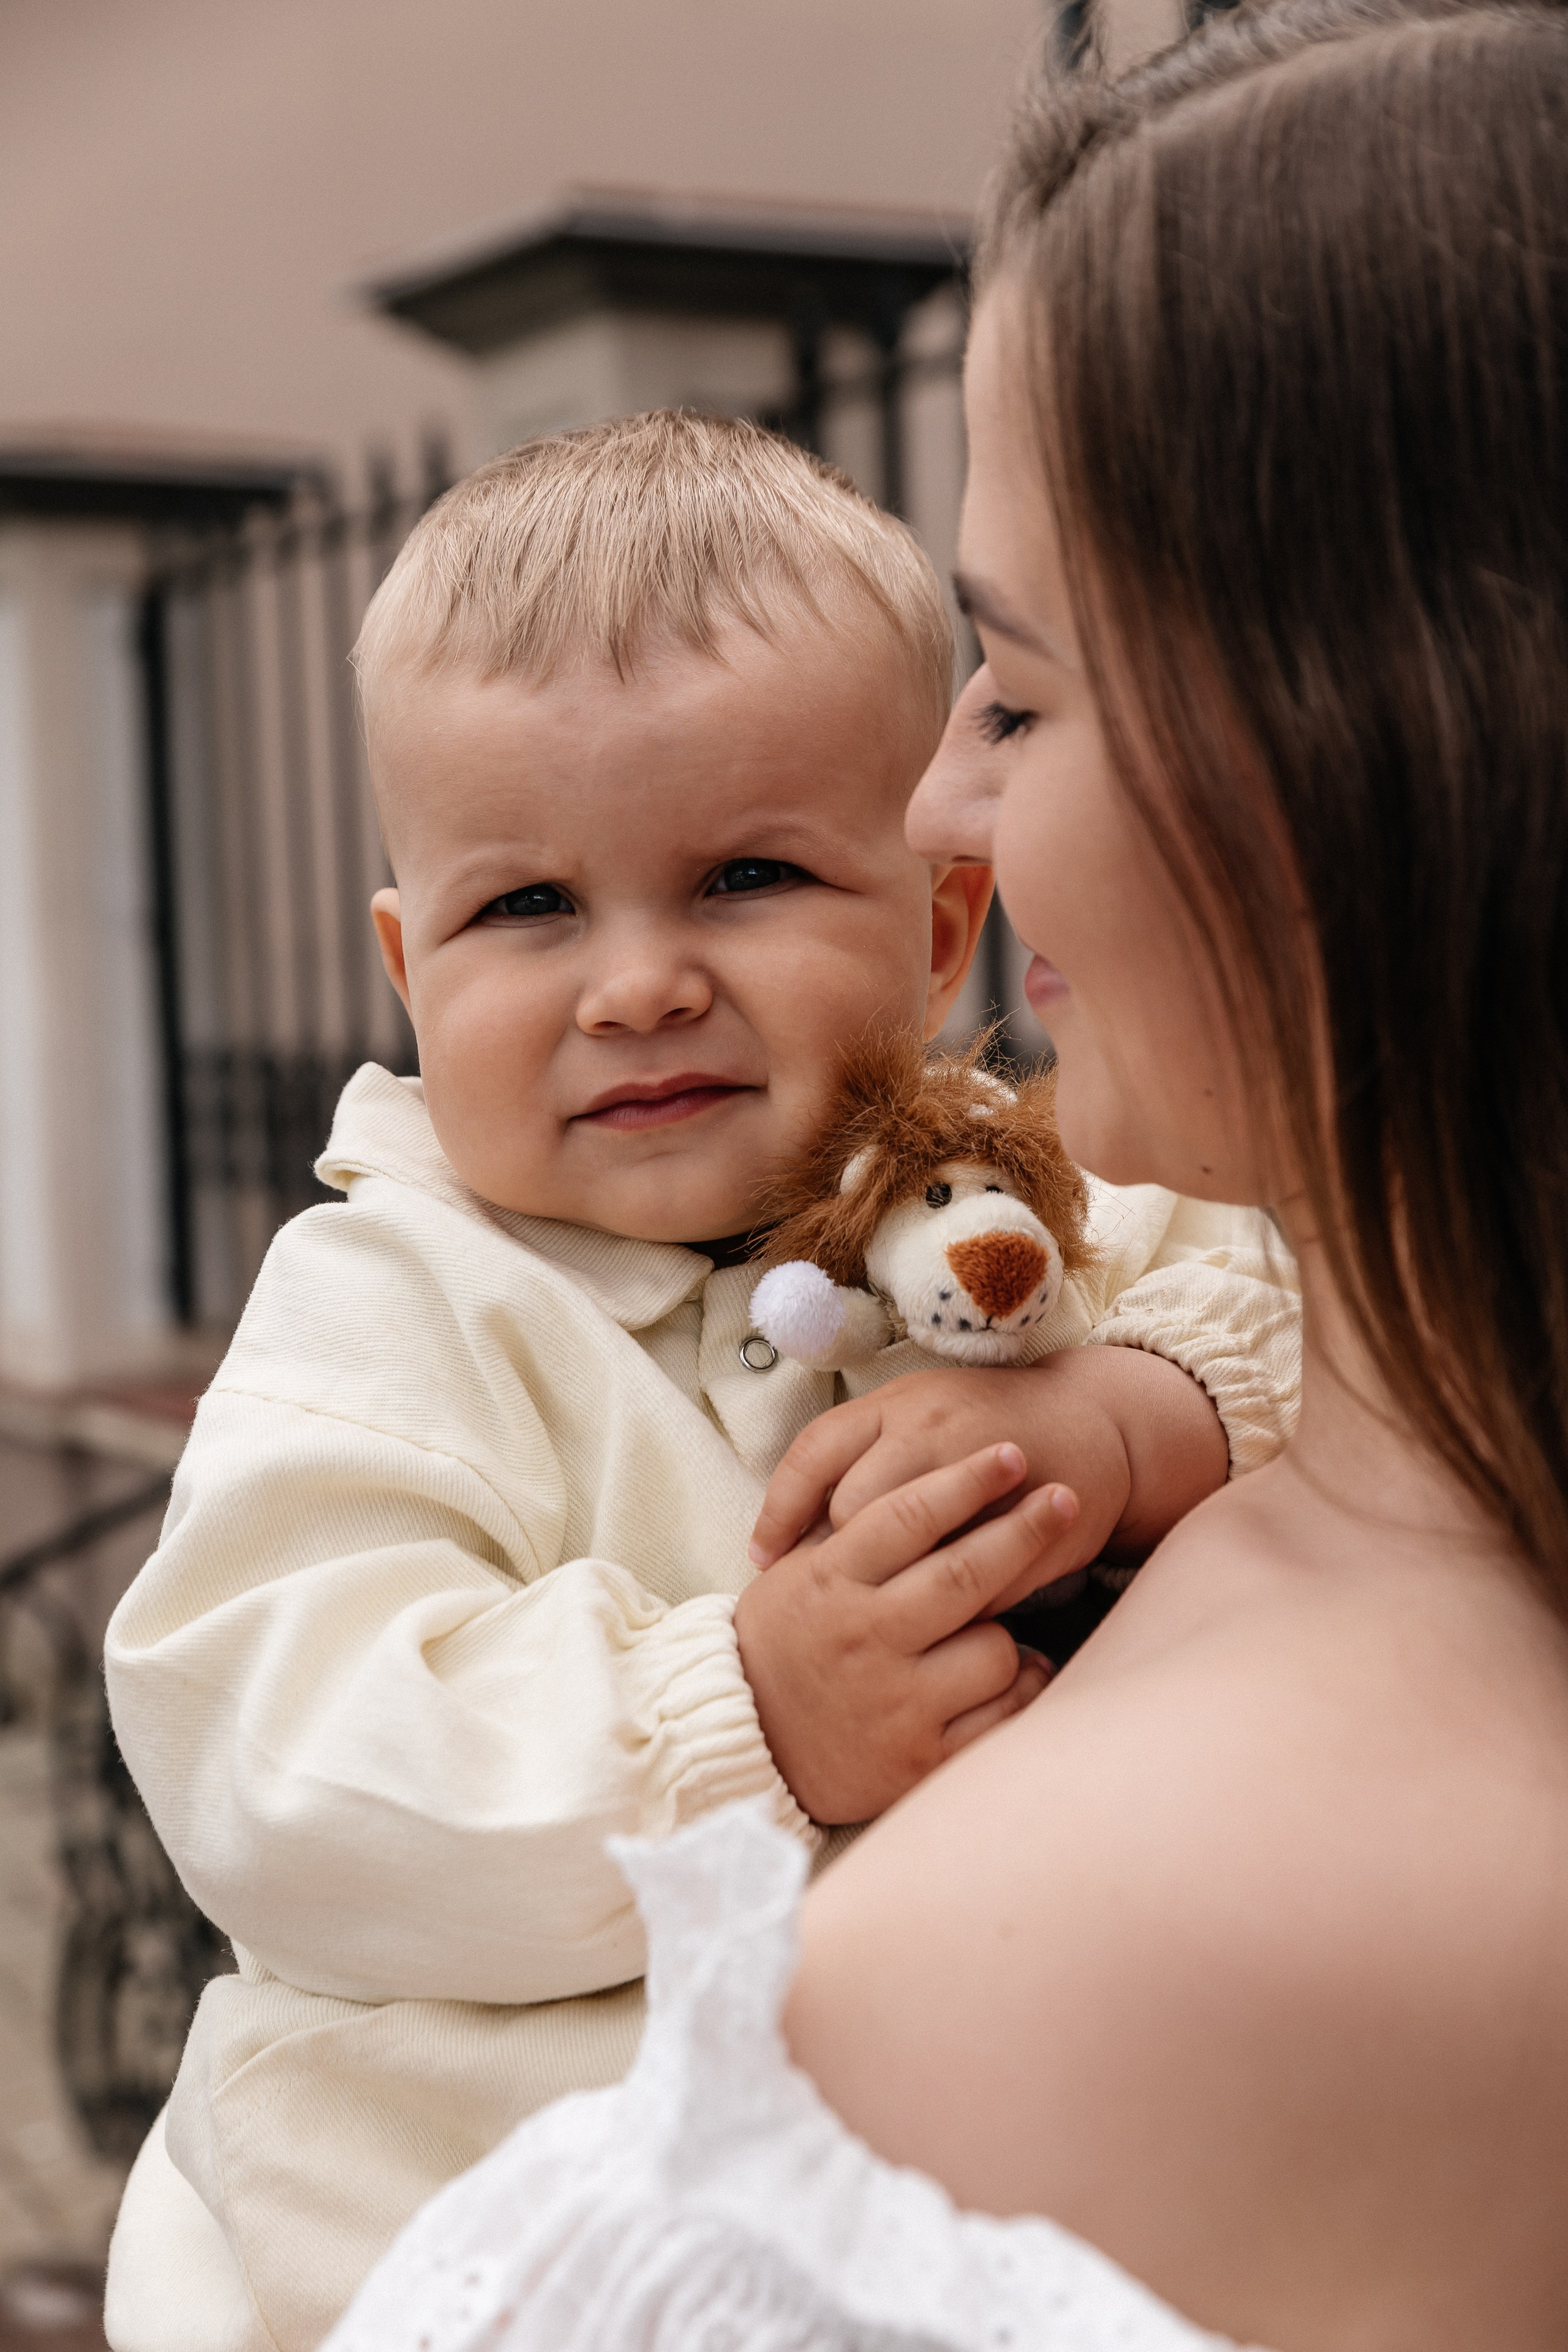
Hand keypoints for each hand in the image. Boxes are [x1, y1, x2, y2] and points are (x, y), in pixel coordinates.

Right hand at [734, 1442, 1075, 1824]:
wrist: (749, 1743)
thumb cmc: (785, 1641)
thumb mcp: (800, 1574)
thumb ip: (854, 1531)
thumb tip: (932, 1481)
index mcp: (829, 1582)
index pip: (906, 1517)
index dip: (965, 1481)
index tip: (1009, 1455)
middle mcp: (863, 1638)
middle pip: (962, 1574)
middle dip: (1023, 1529)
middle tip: (1064, 1497)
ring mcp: (894, 1702)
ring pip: (994, 1650)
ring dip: (1011, 1634)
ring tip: (1002, 1629)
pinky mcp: (919, 1760)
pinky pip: (1002, 1716)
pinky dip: (1021, 1691)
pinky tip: (1019, 1676)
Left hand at [749, 1347, 1227, 1604]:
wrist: (1092, 1422)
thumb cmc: (983, 1429)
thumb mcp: (914, 1419)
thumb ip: (858, 1460)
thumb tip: (789, 1537)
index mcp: (896, 1403)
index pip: (812, 1455)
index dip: (778, 1513)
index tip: (763, 1560)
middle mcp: (933, 1426)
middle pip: (854, 1507)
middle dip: (839, 1559)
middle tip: (831, 1598)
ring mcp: (986, 1470)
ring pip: (915, 1548)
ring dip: (898, 1589)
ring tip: (890, 1614)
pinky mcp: (1031, 1515)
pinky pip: (978, 1580)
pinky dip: (960, 1608)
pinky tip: (948, 1620)